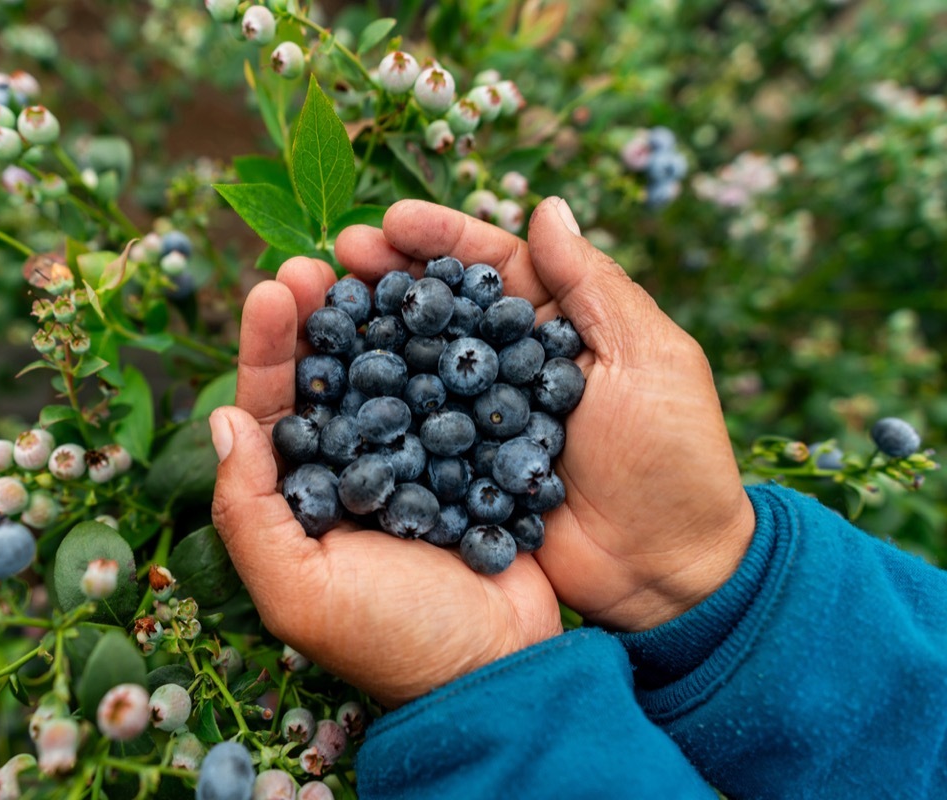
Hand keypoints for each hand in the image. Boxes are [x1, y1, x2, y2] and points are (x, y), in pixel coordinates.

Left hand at [210, 257, 561, 707]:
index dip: (268, 349)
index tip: (272, 288)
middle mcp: (348, 470)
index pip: (271, 411)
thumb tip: (223, 420)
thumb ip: (248, 512)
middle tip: (315, 260)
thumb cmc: (394, 639)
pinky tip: (441, 302)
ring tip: (373, 263)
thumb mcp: (300, 591)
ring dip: (375, 318)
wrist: (501, 669)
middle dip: (315, 317)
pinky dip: (442, 346)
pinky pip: (449, 389)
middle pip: (325, 377)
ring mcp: (410, 458)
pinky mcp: (467, 454)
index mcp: (298, 498)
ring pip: (385, 372)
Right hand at [336, 198, 755, 630]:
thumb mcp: (649, 359)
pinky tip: (329, 386)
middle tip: (337, 256)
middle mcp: (509, 365)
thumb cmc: (675, 460)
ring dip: (366, 332)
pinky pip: (409, 432)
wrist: (666, 574)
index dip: (441, 239)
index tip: (390, 221)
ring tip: (316, 306)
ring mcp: (478, 420)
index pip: (493, 265)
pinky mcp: (458, 473)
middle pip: (440, 305)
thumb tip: (547, 205)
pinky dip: (370, 409)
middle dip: (389, 275)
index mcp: (558, 325)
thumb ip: (594, 285)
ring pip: (414, 363)